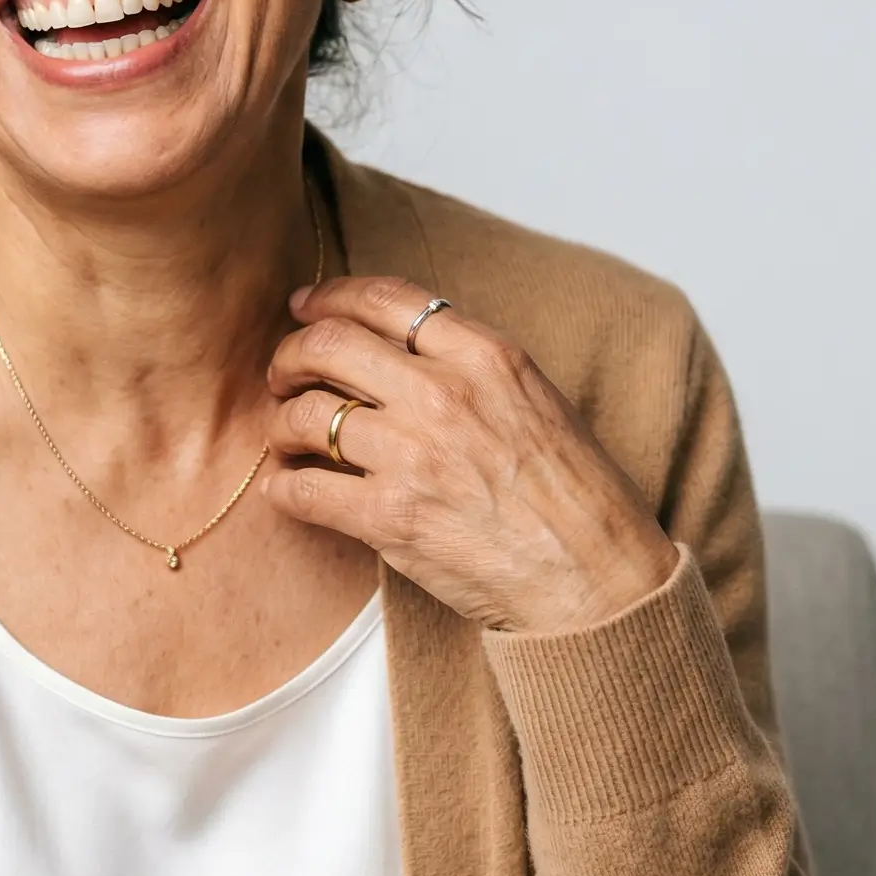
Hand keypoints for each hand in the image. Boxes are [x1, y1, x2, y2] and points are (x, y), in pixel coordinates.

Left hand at [260, 276, 680, 634]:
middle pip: (328, 345)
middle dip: (290, 356)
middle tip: (281, 375)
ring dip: (283, 425)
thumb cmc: (574, 495)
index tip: (305, 307)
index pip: (384, 299)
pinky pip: (303, 489)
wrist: (594, 578)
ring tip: (289, 438)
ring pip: (306, 415)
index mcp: (485, 356)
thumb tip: (399, 346)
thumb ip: (470, 365)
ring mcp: (413, 455)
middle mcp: (444, 394)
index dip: (330, 297)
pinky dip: (285, 488)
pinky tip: (290, 489)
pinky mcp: (390, 518)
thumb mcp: (535, 399)